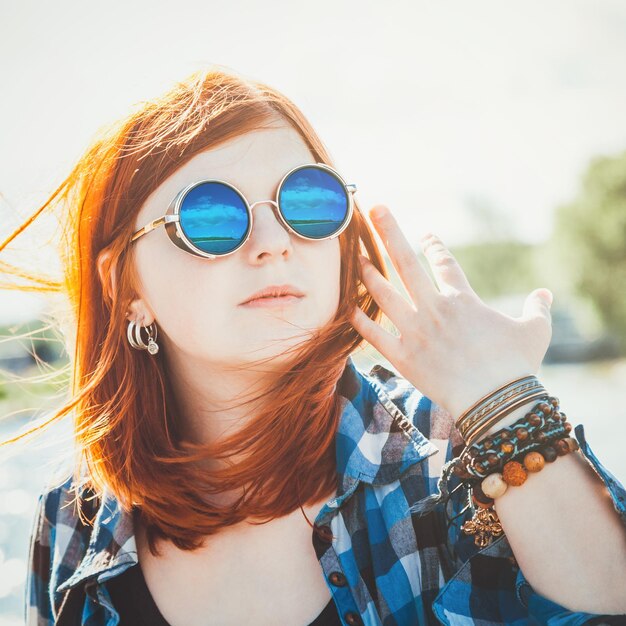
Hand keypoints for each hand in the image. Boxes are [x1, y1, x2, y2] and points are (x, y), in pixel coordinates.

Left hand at [350, 205, 553, 421]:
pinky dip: (360, 320)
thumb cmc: (517, 366)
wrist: (496, 402)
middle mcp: (434, 309)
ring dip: (369, 273)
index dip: (434, 246)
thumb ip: (538, 308)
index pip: (445, 263)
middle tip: (374, 209)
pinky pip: (375, 335)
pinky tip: (348, 306)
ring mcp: (415, 332)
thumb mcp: (536, 331)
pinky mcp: (403, 357)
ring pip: (385, 294)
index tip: (426, 235)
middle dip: (389, 233)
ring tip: (356, 256)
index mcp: (463, 300)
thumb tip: (547, 294)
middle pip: (406, 263)